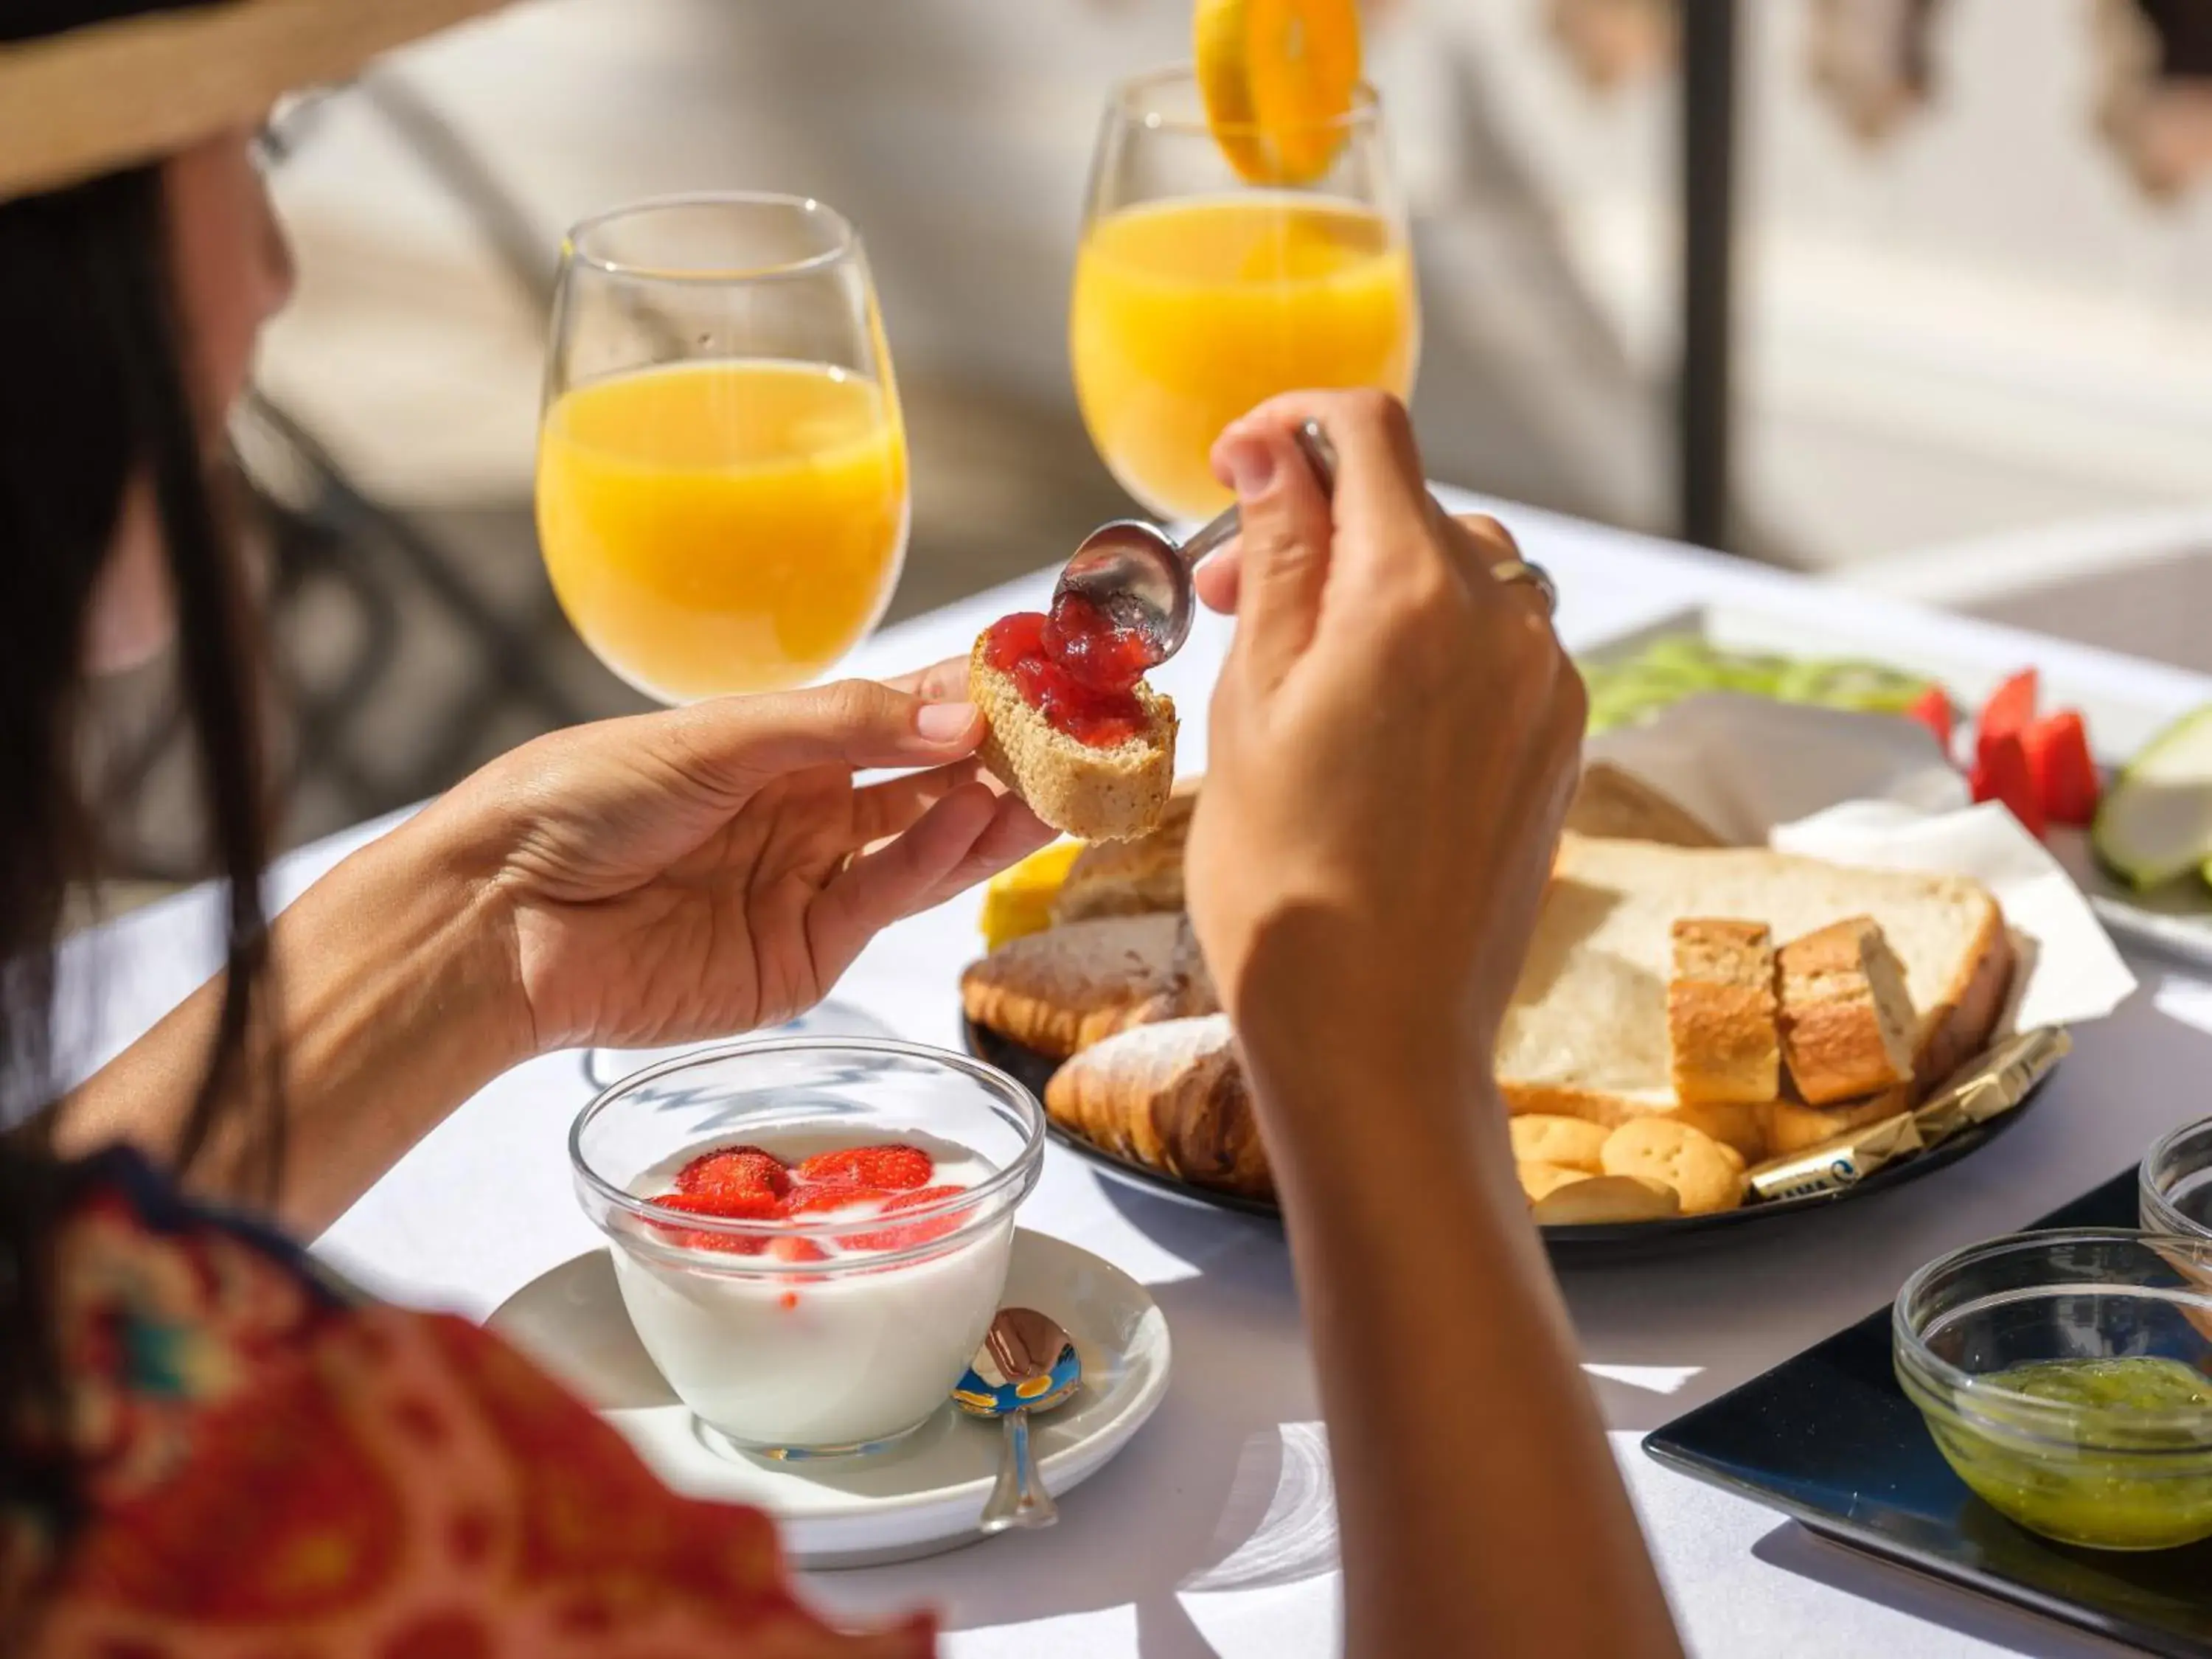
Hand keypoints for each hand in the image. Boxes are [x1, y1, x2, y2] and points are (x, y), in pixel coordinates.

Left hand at [426, 662, 1051, 1054]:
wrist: (500, 918)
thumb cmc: (578, 800)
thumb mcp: (714, 738)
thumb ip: (840, 727)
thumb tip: (958, 716)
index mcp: (777, 745)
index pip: (900, 712)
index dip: (973, 693)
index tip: (1046, 668)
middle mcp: (803, 813)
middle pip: (929, 780)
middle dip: (1006, 757)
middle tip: (1085, 732)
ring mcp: (807, 887)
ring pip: (925, 845)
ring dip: (994, 812)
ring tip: (1064, 781)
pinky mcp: (802, 958)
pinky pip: (885, 900)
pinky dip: (936, 861)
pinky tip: (978, 821)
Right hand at [1184, 391, 1584, 1094]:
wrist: (1375, 1033)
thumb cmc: (1284, 883)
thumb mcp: (1250, 700)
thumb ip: (1278, 555)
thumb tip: (1275, 447)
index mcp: (1415, 594)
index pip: (1368, 432)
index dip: (1289, 424)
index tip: (1236, 465)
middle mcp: (1506, 621)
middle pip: (1412, 506)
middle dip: (1319, 524)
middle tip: (1232, 598)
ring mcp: (1547, 685)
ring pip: (1460, 574)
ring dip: (1375, 586)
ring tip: (1299, 669)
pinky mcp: (1560, 743)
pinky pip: (1496, 648)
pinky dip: (1429, 648)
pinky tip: (1366, 724)